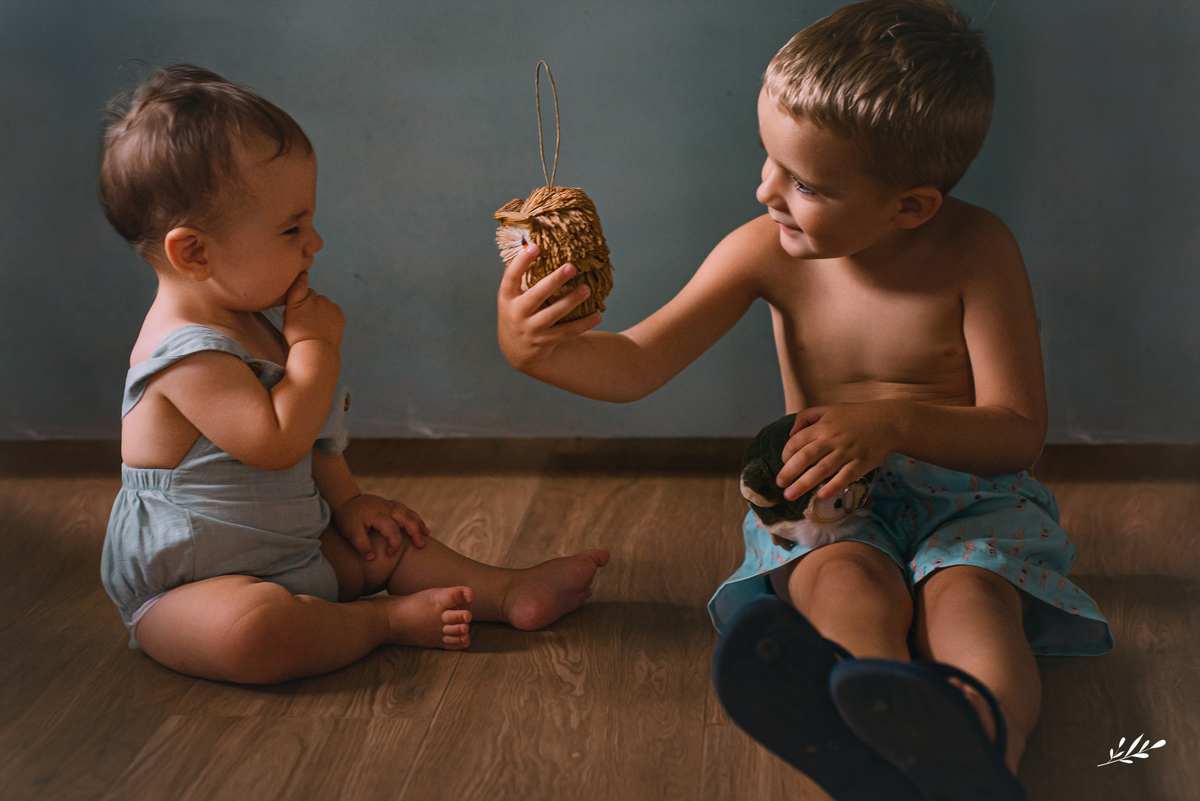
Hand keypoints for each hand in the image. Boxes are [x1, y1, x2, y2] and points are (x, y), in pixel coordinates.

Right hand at [282, 271, 344, 348]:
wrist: (316, 350)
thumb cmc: (298, 333)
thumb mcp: (290, 311)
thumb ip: (296, 290)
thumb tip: (303, 273)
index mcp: (304, 295)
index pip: (301, 283)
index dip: (298, 290)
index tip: (298, 299)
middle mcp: (319, 297)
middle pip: (313, 296)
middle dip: (309, 304)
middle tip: (303, 319)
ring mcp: (331, 306)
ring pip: (323, 305)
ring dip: (319, 311)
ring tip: (313, 325)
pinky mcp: (339, 315)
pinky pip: (332, 312)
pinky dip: (328, 317)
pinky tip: (322, 327)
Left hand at [331, 493, 428, 561]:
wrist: (345, 500)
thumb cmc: (348, 518)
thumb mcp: (350, 532)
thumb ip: (361, 545)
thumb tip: (372, 558)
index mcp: (378, 514)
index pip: (392, 531)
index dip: (394, 545)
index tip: (389, 555)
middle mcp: (387, 508)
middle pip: (406, 519)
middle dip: (415, 532)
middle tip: (421, 546)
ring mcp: (390, 505)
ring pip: (409, 513)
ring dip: (419, 523)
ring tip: (427, 535)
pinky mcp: (390, 505)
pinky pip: (406, 510)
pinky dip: (415, 518)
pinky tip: (419, 526)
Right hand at [497, 242, 601, 370]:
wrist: (516, 351)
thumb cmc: (517, 311)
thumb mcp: (512, 295)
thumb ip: (519, 273)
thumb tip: (529, 239)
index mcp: (507, 297)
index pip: (511, 277)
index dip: (522, 262)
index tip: (535, 246)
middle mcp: (517, 314)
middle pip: (536, 295)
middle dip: (554, 281)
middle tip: (572, 266)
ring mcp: (531, 329)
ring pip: (553, 314)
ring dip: (571, 301)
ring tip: (586, 289)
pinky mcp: (545, 342)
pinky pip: (567, 332)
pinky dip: (583, 324)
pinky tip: (598, 315)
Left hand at [776, 401, 899, 501]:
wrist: (889, 421)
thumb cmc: (857, 415)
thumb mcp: (830, 408)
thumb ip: (807, 416)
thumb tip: (791, 432)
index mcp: (823, 426)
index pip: (798, 441)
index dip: (787, 454)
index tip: (784, 464)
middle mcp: (833, 439)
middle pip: (806, 457)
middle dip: (789, 472)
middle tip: (779, 484)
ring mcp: (847, 452)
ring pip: (822, 470)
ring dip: (804, 484)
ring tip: (790, 495)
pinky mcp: (862, 463)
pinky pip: (845, 476)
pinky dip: (833, 486)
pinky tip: (822, 495)